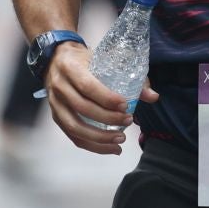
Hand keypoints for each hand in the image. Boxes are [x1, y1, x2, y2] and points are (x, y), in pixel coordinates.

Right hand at [43, 44, 160, 156]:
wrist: (56, 59)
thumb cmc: (84, 60)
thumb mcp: (103, 59)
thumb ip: (130, 77)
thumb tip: (153, 96)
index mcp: (71, 68)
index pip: (87, 86)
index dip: (107, 99)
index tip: (126, 106)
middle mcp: (59, 86)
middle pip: (82, 108)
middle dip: (108, 119)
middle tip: (128, 121)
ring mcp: (55, 104)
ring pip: (75, 127)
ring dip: (99, 138)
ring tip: (120, 140)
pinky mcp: (56, 117)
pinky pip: (73, 136)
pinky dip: (91, 145)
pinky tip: (109, 148)